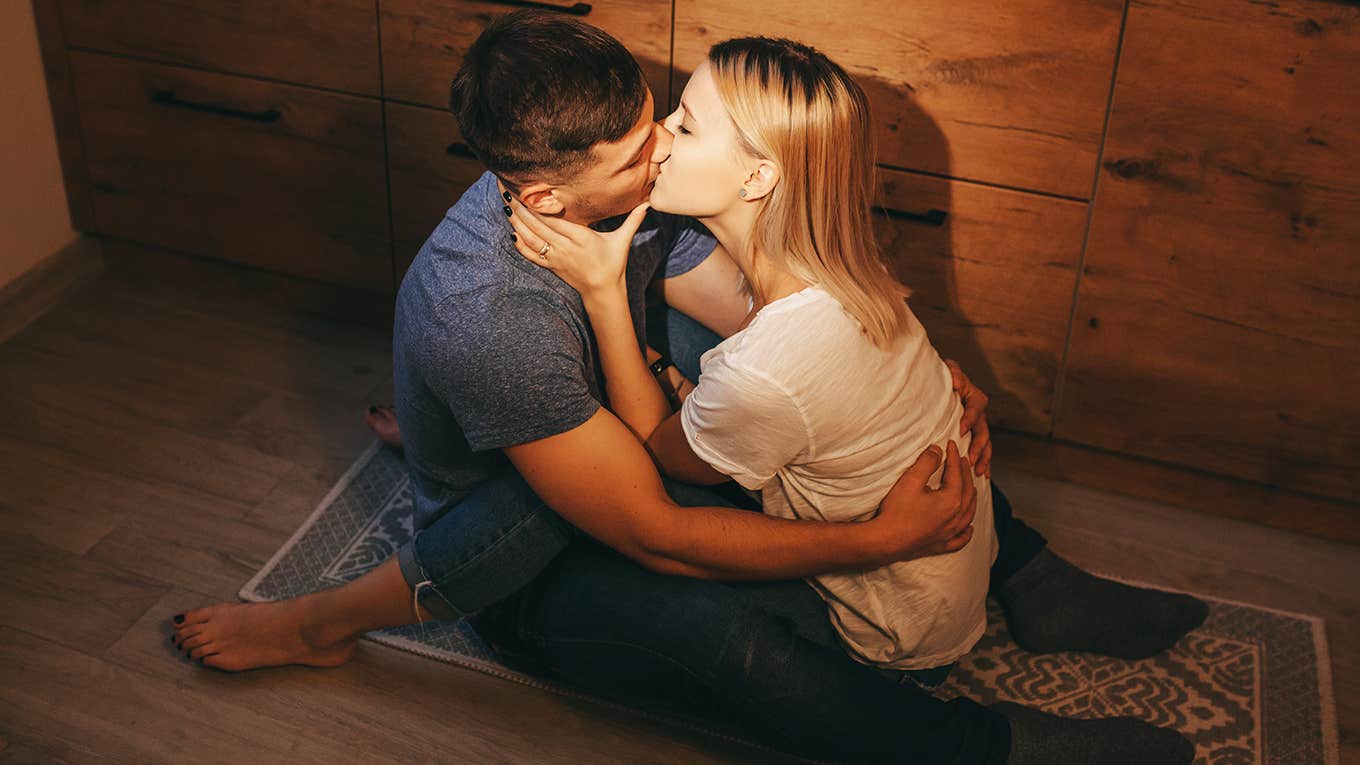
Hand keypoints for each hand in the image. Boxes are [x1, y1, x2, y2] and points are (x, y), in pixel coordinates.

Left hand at [505, 194, 650, 300]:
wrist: (603, 292)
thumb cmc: (613, 264)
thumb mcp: (622, 241)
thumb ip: (632, 221)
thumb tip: (648, 203)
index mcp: (581, 238)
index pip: (554, 219)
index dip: (537, 205)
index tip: (527, 190)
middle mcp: (566, 247)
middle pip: (538, 225)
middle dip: (520, 208)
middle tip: (506, 190)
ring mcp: (556, 258)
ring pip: (531, 239)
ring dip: (517, 223)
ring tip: (505, 205)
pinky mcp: (552, 267)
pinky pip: (532, 255)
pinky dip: (521, 244)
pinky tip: (512, 232)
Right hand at [871, 441, 976, 562]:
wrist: (885, 541)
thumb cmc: (896, 512)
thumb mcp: (911, 480)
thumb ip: (927, 462)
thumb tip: (937, 450)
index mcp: (951, 501)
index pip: (956, 473)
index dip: (953, 456)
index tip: (951, 444)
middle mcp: (956, 518)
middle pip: (967, 491)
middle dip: (965, 473)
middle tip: (961, 460)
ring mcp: (949, 533)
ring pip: (969, 513)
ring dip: (971, 497)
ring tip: (969, 486)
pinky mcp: (940, 545)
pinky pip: (961, 539)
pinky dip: (967, 531)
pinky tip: (969, 527)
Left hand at [945, 359, 991, 477]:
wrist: (937, 384)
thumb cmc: (941, 377)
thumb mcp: (947, 370)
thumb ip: (954, 372)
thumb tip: (957, 383)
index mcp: (973, 396)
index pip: (977, 406)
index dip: (970, 418)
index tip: (961, 430)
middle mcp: (977, 412)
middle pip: (983, 429)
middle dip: (979, 445)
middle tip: (971, 457)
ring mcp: (976, 425)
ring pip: (985, 443)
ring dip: (983, 457)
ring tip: (979, 471)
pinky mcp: (972, 435)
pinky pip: (982, 450)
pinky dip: (984, 462)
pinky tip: (983, 475)